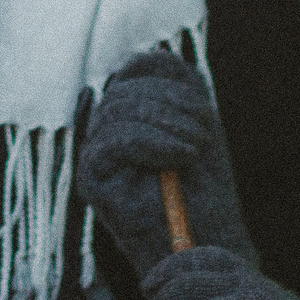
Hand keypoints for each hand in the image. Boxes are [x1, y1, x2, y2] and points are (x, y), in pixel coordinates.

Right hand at [76, 50, 253, 274]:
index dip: (166, 76)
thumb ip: (179, 87)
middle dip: (172, 103)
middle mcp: (108, 131)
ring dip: (166, 123)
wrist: (207, 245)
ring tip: (195, 149)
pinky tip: (180, 157)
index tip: (200, 107)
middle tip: (203, 135)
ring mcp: (96, 155)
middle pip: (125, 87)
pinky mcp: (91, 179)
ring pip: (118, 108)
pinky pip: (113, 140)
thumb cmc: (205, 191)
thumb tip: (156, 54)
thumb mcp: (199, 125)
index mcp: (132, 115)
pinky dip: (152, 143)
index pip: (136, 67)